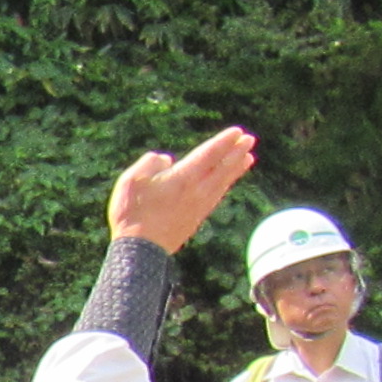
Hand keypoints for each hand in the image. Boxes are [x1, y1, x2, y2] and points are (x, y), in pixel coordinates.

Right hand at [103, 127, 258, 252]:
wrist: (141, 250)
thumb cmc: (132, 213)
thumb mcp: (131, 180)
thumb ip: (150, 163)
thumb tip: (167, 160)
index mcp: (183, 178)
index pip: (209, 154)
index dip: (224, 142)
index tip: (237, 132)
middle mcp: (197, 191)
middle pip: (222, 168)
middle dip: (236, 152)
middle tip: (250, 140)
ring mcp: (198, 206)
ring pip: (223, 183)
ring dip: (236, 169)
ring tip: (248, 159)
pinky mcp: (196, 218)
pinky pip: (217, 196)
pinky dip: (226, 186)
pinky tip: (227, 183)